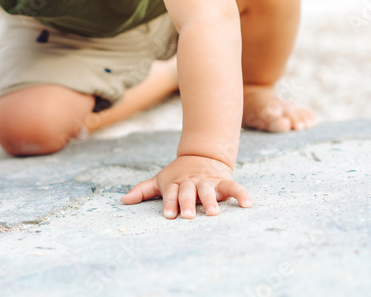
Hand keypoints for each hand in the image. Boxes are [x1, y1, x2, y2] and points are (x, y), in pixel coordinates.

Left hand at [121, 155, 251, 218]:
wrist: (202, 155)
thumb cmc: (178, 175)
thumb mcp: (161, 180)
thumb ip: (144, 190)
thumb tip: (123, 201)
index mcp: (176, 183)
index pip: (171, 193)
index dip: (170, 203)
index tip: (169, 215)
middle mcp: (192, 182)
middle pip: (189, 192)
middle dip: (189, 203)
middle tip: (189, 216)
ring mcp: (208, 181)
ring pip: (209, 190)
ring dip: (211, 200)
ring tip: (213, 213)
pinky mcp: (223, 181)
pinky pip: (233, 186)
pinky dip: (241, 194)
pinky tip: (247, 204)